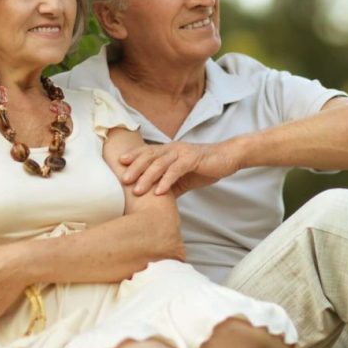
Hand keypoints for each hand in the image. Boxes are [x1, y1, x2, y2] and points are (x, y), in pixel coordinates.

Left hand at [120, 141, 239, 195]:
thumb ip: (170, 183)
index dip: (133, 156)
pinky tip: (159, 191)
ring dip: (147, 176)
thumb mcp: (184, 176)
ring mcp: (183, 153)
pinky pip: (176, 170)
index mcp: (170, 150)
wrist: (228, 158)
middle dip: (135, 168)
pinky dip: (167, 180)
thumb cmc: (205, 166)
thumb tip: (155, 199)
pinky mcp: (194, 159)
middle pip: (150, 156)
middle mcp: (174, 149)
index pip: (147, 152)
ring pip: (160, 163)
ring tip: (137, 190)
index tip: (119, 164)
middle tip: (123, 180)